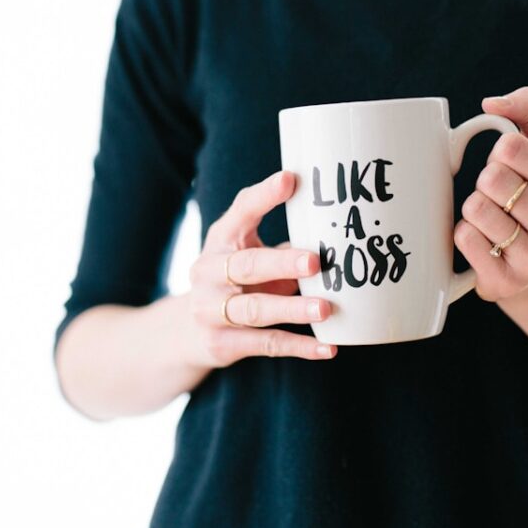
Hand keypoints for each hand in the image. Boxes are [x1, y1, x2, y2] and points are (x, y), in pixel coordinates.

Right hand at [186, 169, 336, 366]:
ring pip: (255, 309)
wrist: (188, 331)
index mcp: (221, 240)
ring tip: (325, 309)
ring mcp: (210, 310)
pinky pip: (266, 344)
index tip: (290, 180)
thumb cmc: (236, 281)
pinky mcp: (222, 343)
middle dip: (282, 263)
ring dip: (292, 309)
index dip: (264, 196)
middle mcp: (208, 272)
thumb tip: (340, 232)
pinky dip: (299, 347)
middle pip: (246, 265)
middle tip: (315, 261)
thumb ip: (283, 244)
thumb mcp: (249, 253)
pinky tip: (328, 348)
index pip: (240, 212)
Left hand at [454, 86, 527, 301]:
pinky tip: (484, 242)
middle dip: (485, 182)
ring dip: (473, 209)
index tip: (510, 166)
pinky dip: (463, 234)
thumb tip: (492, 103)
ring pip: (475, 209)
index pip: (511, 148)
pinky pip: (463, 238)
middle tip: (499, 197)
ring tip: (492, 220)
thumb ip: (527, 108)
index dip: (499, 152)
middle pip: (492, 179)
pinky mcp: (506, 284)